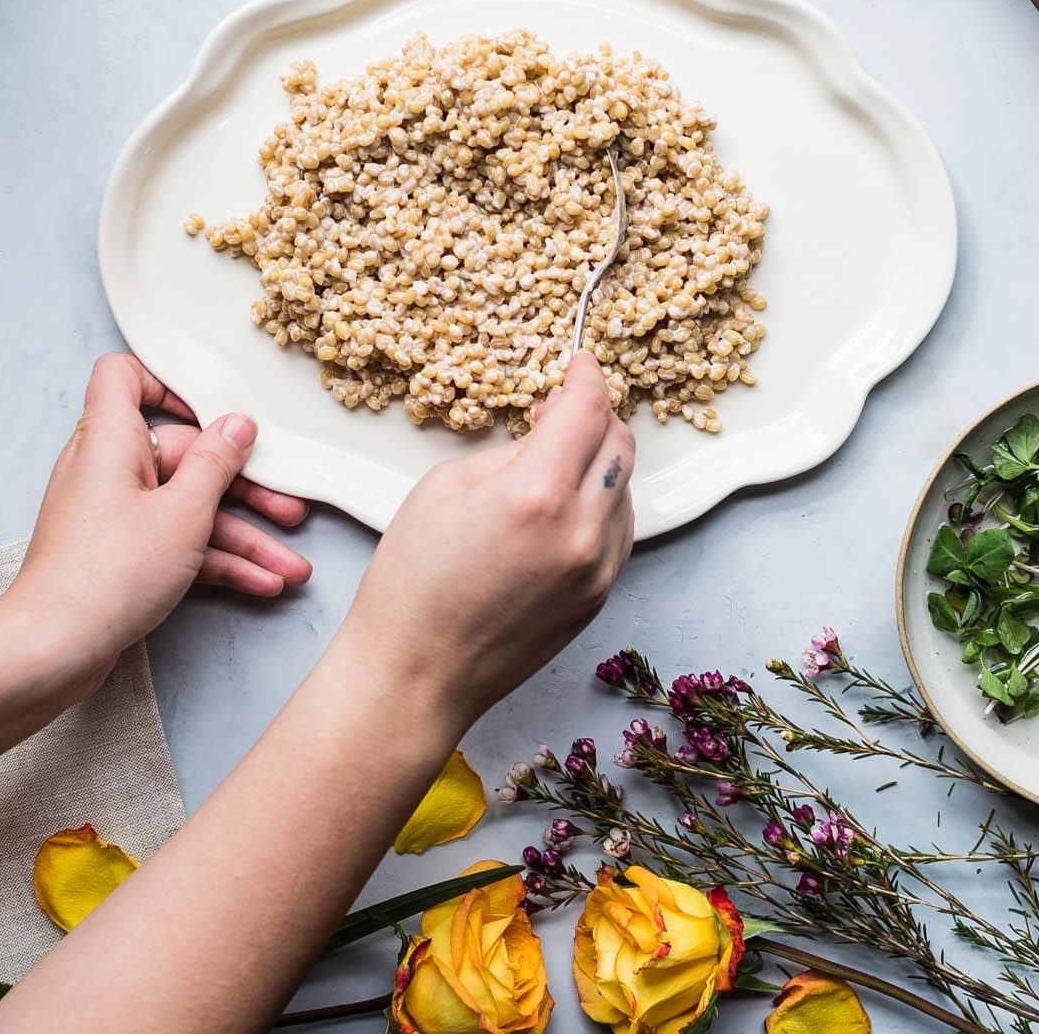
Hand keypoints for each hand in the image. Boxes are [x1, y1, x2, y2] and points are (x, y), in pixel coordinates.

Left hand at [2, 355, 311, 690]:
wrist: (54, 648)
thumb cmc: (109, 573)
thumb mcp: (183, 512)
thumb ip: (216, 463)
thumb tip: (237, 424)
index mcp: (111, 439)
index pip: (124, 377)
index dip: (168, 384)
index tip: (216, 411)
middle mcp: (108, 469)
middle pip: (183, 457)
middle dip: (242, 488)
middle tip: (289, 509)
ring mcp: (113, 514)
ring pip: (186, 509)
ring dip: (242, 538)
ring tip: (291, 568)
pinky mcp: (119, 555)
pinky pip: (174, 543)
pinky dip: (214, 561)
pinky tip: (261, 584)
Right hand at [336, 353, 635, 729]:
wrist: (417, 674)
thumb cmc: (413, 580)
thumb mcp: (446, 486)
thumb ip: (514, 449)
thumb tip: (552, 430)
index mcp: (537, 494)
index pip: (588, 410)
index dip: (587, 376)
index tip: (580, 364)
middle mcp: (582, 531)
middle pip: (620, 443)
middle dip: (596, 416)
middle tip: (559, 413)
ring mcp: (598, 570)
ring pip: (625, 487)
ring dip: (600, 462)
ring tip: (554, 465)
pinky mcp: (600, 597)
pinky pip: (619, 531)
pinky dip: (602, 504)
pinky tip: (562, 508)